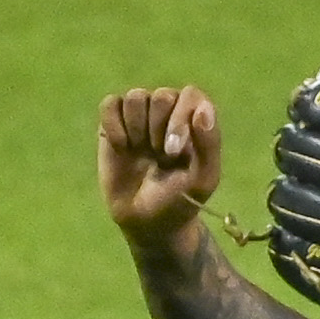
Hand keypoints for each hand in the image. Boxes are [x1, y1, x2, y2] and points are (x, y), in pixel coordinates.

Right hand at [97, 86, 222, 244]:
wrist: (146, 222)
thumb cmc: (179, 199)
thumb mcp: (203, 179)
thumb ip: (209, 144)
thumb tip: (202, 109)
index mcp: (195, 119)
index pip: (191, 96)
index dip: (180, 120)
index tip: (174, 152)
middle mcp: (169, 111)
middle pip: (162, 96)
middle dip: (158, 130)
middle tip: (159, 158)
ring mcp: (140, 115)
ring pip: (136, 97)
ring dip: (137, 129)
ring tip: (140, 153)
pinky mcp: (114, 123)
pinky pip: (110, 104)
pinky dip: (114, 125)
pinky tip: (121, 148)